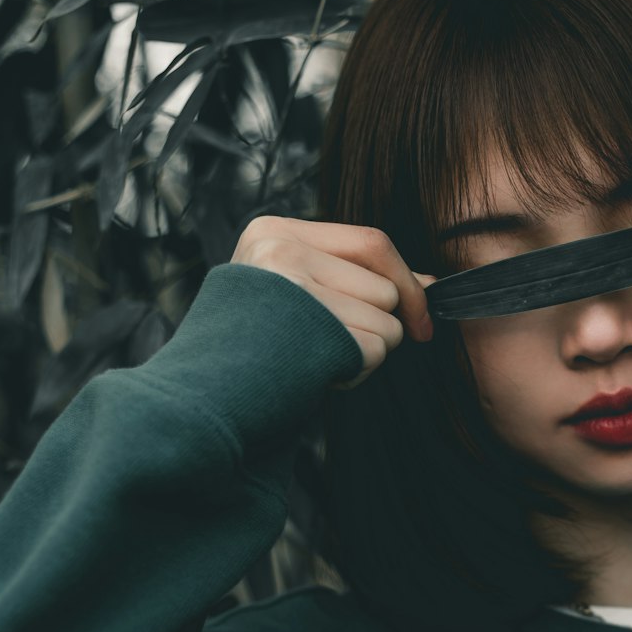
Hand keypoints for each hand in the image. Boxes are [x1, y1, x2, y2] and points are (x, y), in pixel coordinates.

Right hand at [231, 216, 436, 391]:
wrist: (201, 400)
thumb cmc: (254, 348)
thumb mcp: (294, 293)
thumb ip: (355, 278)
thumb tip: (430, 283)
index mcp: (274, 232)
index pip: (372, 242)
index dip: (407, 281)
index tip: (419, 319)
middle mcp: (282, 253)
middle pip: (385, 287)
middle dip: (378, 325)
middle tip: (331, 345)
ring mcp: (295, 292)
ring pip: (387, 322)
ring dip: (365, 352)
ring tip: (315, 359)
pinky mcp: (311, 331)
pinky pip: (376, 351)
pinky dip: (356, 372)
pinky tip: (315, 375)